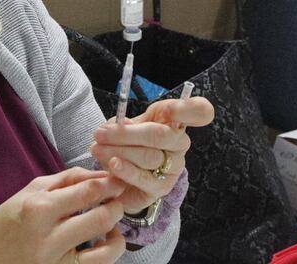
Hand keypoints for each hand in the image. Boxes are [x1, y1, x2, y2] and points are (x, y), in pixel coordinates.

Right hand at [0, 167, 127, 263]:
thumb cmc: (5, 224)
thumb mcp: (29, 192)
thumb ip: (66, 180)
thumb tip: (99, 174)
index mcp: (38, 209)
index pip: (88, 192)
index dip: (111, 184)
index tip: (119, 181)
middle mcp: (48, 238)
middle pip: (102, 218)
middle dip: (116, 206)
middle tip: (115, 201)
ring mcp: (56, 263)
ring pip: (107, 250)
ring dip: (116, 234)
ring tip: (109, 226)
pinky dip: (105, 254)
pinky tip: (99, 244)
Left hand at [91, 97, 214, 213]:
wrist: (125, 179)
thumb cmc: (130, 144)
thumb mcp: (128, 126)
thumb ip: (125, 122)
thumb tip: (120, 124)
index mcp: (175, 121)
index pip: (200, 112)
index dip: (189, 109)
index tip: (170, 109)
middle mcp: (180, 144)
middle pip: (161, 135)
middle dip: (126, 134)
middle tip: (100, 134)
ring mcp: (173, 167)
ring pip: (149, 156)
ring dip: (119, 151)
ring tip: (97, 148)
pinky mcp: (162, 187)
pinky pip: (144, 178)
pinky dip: (126, 170)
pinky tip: (112, 164)